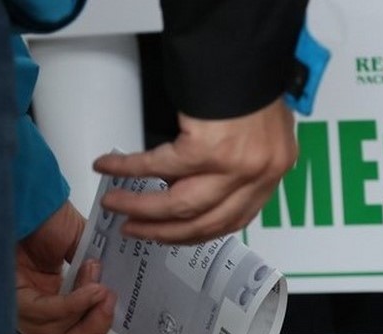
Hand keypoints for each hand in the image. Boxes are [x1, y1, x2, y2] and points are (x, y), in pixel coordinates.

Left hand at [16, 201, 137, 333]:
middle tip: (112, 302)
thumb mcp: (85, 248)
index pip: (77, 333)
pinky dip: (72, 305)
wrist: (30, 195)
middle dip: (97, 329)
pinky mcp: (13, 299)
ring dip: (86, 314)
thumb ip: (98, 276)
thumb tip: (115, 294)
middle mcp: (35, 308)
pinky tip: (89, 290)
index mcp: (54, 297)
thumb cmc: (49, 217)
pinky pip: (48, 315)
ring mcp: (22, 307)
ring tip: (101, 289)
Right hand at [93, 97, 296, 243]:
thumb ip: (241, 162)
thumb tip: (205, 181)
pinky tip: (110, 168)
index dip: (200, 231)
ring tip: (116, 205)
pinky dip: (129, 168)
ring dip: (142, 209)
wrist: (247, 48)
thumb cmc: (252, 80)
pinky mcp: (208, 148)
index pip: (236, 218)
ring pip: (180, 204)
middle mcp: (258, 172)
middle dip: (164, 230)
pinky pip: (158, 166)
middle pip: (205, 220)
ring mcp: (235, 165)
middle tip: (137, 230)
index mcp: (272, 169)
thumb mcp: (262, 130)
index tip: (176, 235)